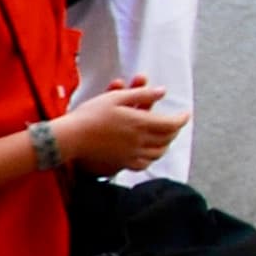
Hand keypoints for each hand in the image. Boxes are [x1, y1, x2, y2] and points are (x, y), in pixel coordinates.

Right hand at [53, 77, 182, 173]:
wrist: (70, 138)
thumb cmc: (90, 116)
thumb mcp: (116, 98)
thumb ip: (141, 94)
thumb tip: (162, 91)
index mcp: (141, 124)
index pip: (171, 124)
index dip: (181, 119)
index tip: (185, 114)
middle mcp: (140, 141)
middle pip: (167, 139)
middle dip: (174, 131)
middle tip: (174, 125)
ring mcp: (131, 154)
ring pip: (158, 153)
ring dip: (165, 145)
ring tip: (164, 139)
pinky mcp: (122, 163)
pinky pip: (144, 164)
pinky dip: (150, 158)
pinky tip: (147, 152)